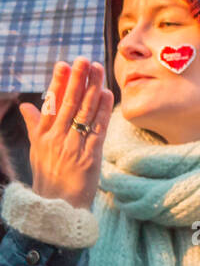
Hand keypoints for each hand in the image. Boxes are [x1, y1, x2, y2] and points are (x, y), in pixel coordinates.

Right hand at [17, 58, 114, 209]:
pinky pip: (98, 129)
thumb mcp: (37, 149)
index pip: (51, 103)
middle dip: (77, 79)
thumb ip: (34, 126)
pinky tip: (108, 95)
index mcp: (43, 134)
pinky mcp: (90, 156)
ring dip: (93, 89)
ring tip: (99, 70)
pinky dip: (104, 111)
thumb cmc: (48, 176)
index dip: (58, 83)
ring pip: (84, 112)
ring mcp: (73, 146)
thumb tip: (25, 105)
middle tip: (84, 59)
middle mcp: (56, 138)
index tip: (63, 64)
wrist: (57, 206)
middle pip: (69, 103)